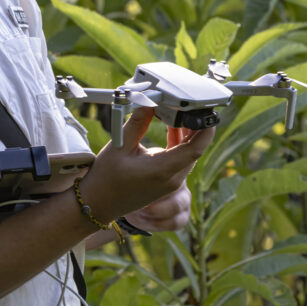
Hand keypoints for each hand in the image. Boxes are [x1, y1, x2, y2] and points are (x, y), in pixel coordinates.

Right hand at [80, 110, 213, 224]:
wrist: (99, 203)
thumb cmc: (106, 177)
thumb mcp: (120, 145)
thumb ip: (138, 122)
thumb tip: (150, 102)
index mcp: (162, 170)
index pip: (195, 149)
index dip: (206, 130)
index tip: (208, 113)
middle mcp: (171, 179)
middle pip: (195, 149)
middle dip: (196, 127)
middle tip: (191, 106)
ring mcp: (170, 183)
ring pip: (188, 155)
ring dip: (188, 135)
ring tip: (181, 113)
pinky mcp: (166, 182)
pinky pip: (180, 160)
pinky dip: (180, 144)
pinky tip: (174, 127)